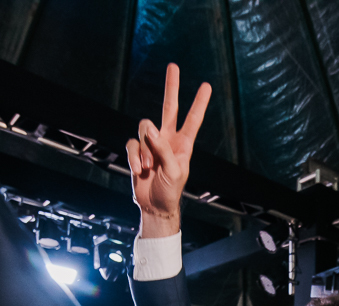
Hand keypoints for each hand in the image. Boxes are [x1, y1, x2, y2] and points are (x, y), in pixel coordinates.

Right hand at [126, 63, 210, 237]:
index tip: (206, 86)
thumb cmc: (170, 191)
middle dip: (171, 87)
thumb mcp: (174, 171)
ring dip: (145, 150)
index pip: (193, 119)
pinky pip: (132, 144)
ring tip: (150, 168)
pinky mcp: (137, 151)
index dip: (199, 103)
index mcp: (183, 144)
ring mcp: (151, 144)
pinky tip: (141, 171)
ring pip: (144, 128)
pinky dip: (135, 158)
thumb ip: (163, 148)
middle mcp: (168, 139)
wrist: (154, 206)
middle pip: (168, 107)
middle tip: (173, 66)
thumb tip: (149, 128)